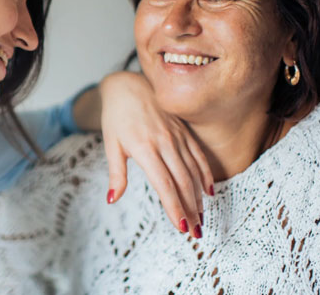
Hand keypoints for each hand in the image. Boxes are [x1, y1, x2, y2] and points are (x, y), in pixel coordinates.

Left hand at [73, 71, 213, 237]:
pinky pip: (199, 156)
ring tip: (202, 219)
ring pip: (193, 171)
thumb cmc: (116, 117)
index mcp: (145, 148)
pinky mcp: (184, 132)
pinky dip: (205, 174)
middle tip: (195, 232)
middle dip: (190, 210)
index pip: (164, 184)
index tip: (181, 226)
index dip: (174, 206)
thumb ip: (116, 174)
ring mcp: (177, 136)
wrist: (128, 86)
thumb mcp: (111, 145)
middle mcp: (165, 142)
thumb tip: (112, 199)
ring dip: (199, 197)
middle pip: (183, 182)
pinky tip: (208, 192)